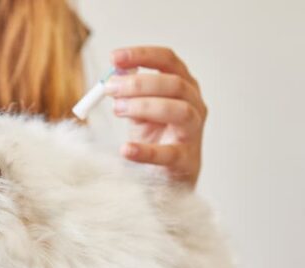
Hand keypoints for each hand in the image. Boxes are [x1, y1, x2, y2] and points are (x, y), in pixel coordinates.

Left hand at [105, 46, 207, 185]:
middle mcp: (194, 104)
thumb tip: (114, 75)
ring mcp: (193, 132)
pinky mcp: (186, 160)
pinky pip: (168, 153)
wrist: (167, 175)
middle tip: (110, 88)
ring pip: (178, 110)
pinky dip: (145, 151)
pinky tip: (126, 149)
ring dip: (144, 106)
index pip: (168, 60)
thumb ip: (129, 93)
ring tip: (117, 110)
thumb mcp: (139, 109)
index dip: (142, 55)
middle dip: (138, 83)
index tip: (114, 57)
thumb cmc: (155, 136)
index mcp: (184, 85)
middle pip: (173, 83)